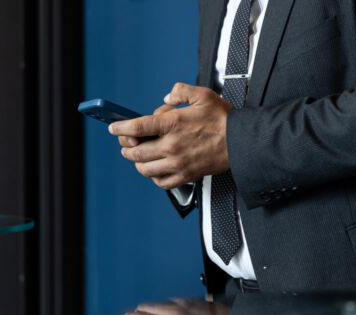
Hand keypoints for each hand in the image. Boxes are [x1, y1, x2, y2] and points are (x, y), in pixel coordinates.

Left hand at [110, 83, 233, 189]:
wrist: (241, 143)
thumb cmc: (224, 121)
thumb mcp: (202, 95)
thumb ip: (180, 91)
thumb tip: (167, 98)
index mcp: (172, 124)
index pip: (136, 127)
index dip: (120, 128)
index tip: (114, 128)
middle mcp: (171, 146)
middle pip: (135, 151)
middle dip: (127, 146)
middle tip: (128, 143)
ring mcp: (177, 163)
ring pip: (144, 169)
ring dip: (138, 163)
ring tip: (140, 156)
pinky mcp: (185, 176)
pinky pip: (161, 182)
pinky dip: (154, 177)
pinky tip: (156, 169)